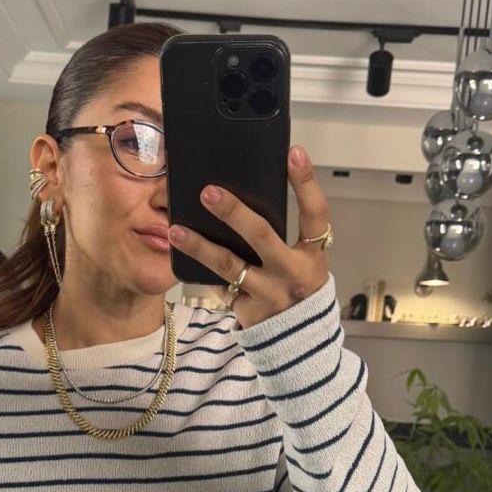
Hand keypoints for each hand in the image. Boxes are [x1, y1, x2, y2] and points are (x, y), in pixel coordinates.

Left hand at [166, 144, 330, 329]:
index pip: (315, 213)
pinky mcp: (248, 309)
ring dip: (200, 246)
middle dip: (234, 212)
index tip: (293, 152)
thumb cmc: (296, 286)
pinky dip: (200, 269)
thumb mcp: (302, 259)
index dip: (306, 183)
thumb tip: (246, 192)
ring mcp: (269, 293)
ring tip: (176, 229)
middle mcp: (292, 273)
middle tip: (208, 192)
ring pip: (229, 265)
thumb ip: (283, 233)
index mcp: (312, 254)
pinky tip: (180, 254)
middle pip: (262, 236)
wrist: (299, 338)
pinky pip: (219, 285)